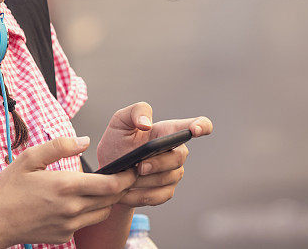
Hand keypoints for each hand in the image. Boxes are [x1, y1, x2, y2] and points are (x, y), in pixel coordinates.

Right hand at [0, 135, 136, 245]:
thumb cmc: (10, 188)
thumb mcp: (30, 158)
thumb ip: (60, 146)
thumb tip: (85, 141)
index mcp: (65, 185)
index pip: (111, 185)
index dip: (126, 176)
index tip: (131, 167)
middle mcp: (72, 208)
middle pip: (112, 199)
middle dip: (122, 186)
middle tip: (123, 174)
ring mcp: (70, 224)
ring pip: (103, 212)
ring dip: (107, 199)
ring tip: (102, 186)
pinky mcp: (65, 234)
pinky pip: (87, 222)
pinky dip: (90, 211)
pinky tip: (79, 200)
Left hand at [96, 102, 212, 207]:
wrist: (107, 173)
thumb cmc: (116, 142)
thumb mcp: (120, 121)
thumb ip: (135, 112)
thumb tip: (147, 123)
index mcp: (168, 131)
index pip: (197, 125)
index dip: (201, 126)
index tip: (195, 130)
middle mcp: (176, 152)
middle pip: (179, 156)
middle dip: (159, 162)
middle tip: (139, 166)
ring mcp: (173, 173)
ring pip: (168, 178)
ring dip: (145, 180)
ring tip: (126, 178)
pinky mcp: (165, 192)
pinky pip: (158, 195)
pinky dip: (139, 194)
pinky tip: (126, 192)